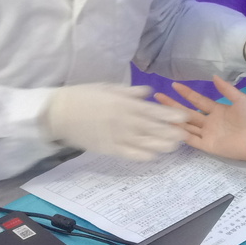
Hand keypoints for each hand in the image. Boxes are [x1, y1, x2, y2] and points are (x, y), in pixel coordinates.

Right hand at [44, 83, 188, 160]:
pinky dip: (141, 155)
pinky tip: (153, 156)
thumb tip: (148, 92)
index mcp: (124, 103)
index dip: (170, 115)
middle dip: (171, 132)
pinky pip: (128, 153)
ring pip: (144, 142)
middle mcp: (123, 120)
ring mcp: (116, 136)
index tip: (185, 117)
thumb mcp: (108, 87)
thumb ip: (129, 92)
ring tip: (174, 147)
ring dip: (161, 145)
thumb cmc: (83, 96)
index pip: (153, 110)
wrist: (59, 112)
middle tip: (186, 135)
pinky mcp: (107, 148)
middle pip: (152, 128)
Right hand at [153, 77, 245, 162]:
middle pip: (187, 112)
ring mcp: (207, 134)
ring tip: (158, 113)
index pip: (198, 100)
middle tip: (157, 97)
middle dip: (172, 105)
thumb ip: (226, 89)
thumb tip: (213, 76)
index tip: (174, 85)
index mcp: (218, 110)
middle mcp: (209, 122)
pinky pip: (191, 140)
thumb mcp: (240, 99)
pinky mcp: (208, 146)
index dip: (186, 93)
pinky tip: (169, 129)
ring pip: (186, 126)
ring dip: (173, 119)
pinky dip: (181, 135)